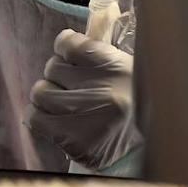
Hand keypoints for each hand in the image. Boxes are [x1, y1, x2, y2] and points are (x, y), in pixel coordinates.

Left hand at [27, 29, 142, 170]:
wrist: (152, 146)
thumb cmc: (132, 102)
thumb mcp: (123, 70)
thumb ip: (94, 54)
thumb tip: (64, 40)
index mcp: (117, 68)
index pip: (69, 44)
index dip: (64, 48)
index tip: (68, 56)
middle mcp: (103, 90)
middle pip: (52, 67)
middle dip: (58, 76)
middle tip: (74, 88)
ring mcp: (88, 117)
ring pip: (40, 92)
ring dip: (48, 97)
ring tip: (65, 105)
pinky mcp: (75, 141)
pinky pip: (36, 118)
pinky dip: (39, 117)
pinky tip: (53, 119)